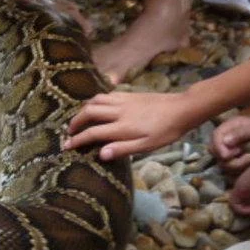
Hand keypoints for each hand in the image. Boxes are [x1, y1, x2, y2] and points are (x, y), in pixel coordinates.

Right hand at [63, 91, 194, 160]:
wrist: (184, 108)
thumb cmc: (167, 131)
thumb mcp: (147, 145)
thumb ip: (123, 149)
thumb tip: (101, 154)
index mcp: (122, 127)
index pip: (92, 133)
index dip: (77, 140)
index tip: (66, 146)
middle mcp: (118, 112)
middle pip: (88, 113)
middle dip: (75, 122)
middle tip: (70, 132)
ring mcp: (123, 101)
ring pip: (95, 100)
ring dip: (83, 109)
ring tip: (80, 119)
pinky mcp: (129, 95)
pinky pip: (106, 95)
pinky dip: (96, 101)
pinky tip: (97, 107)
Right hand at [210, 115, 249, 172]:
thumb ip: (244, 133)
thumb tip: (225, 142)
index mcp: (236, 124)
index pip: (216, 134)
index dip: (218, 144)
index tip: (227, 155)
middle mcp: (232, 136)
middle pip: (213, 147)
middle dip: (225, 154)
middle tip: (239, 154)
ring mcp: (232, 149)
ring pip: (219, 159)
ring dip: (233, 163)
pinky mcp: (234, 160)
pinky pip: (225, 166)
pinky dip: (235, 168)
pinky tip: (249, 162)